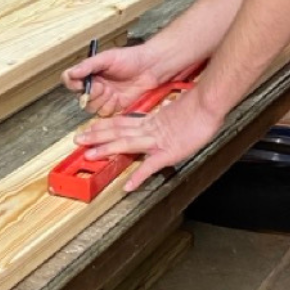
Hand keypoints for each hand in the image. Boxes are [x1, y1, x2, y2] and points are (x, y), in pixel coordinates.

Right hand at [63, 43, 162, 115]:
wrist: (150, 68)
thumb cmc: (129, 59)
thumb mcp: (107, 58)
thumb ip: (88, 65)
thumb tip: (72, 73)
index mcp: (89, 72)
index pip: (70, 81)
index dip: (72, 85)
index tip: (80, 84)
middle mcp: (94, 86)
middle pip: (80, 97)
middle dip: (91, 94)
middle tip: (103, 86)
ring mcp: (104, 97)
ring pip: (91, 107)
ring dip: (101, 100)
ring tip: (112, 90)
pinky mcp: (114, 106)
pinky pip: (104, 113)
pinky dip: (109, 106)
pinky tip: (117, 97)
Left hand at [73, 90, 223, 191]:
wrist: (210, 104)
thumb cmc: (199, 109)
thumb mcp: (176, 114)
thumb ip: (163, 120)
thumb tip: (156, 121)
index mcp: (151, 120)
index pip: (122, 122)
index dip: (104, 126)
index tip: (89, 128)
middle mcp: (150, 129)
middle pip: (118, 131)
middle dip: (97, 136)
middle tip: (79, 140)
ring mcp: (158, 140)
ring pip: (127, 144)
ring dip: (108, 150)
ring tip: (91, 156)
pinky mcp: (169, 152)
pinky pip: (150, 166)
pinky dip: (138, 176)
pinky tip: (128, 185)